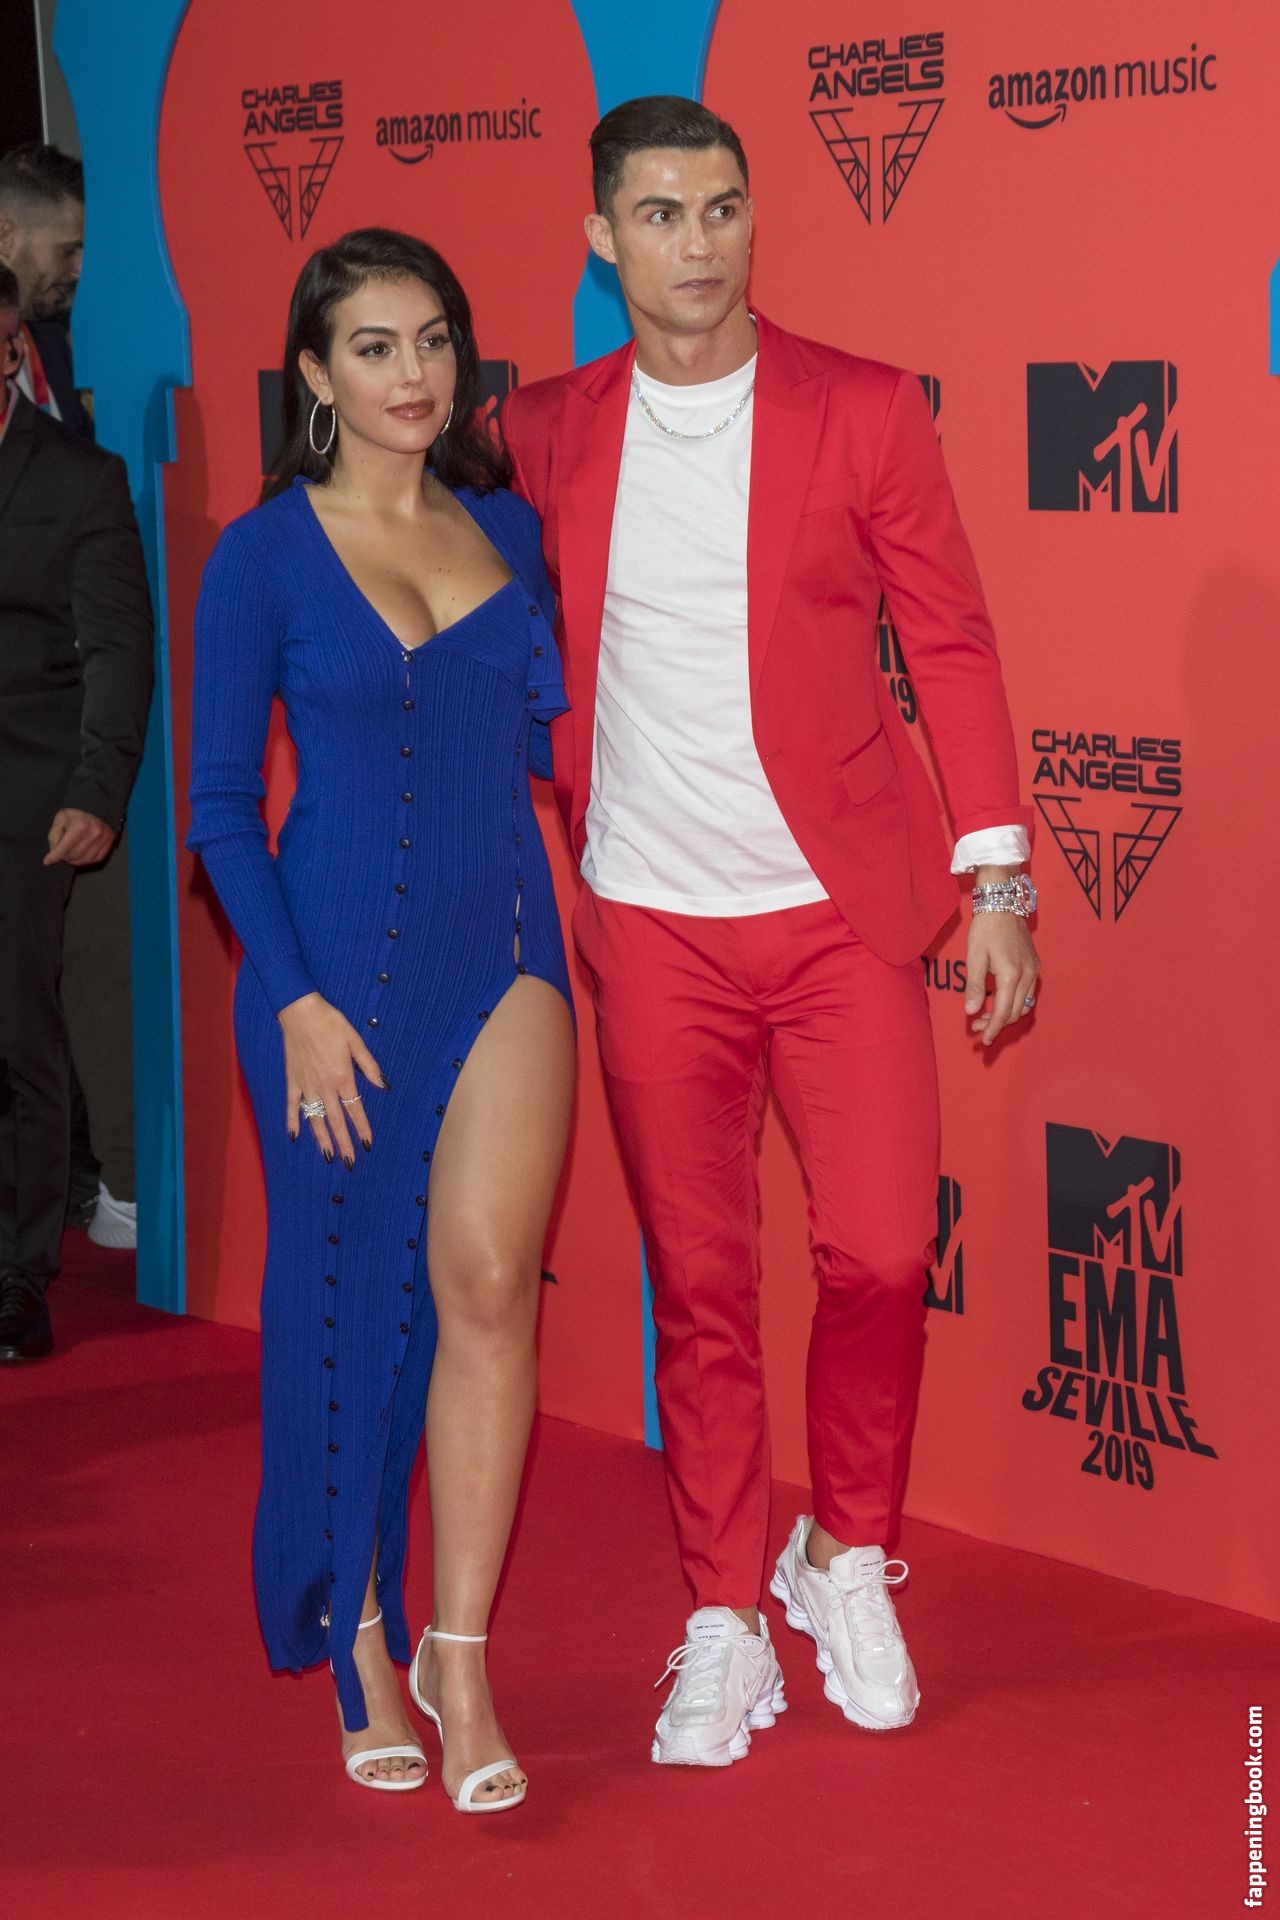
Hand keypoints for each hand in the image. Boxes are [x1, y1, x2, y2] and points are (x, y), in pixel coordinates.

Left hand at [43, 807, 115, 866]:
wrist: (95, 808)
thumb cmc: (74, 814)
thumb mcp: (59, 820)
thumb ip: (54, 838)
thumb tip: (54, 856)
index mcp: (80, 825)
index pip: (65, 847)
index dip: (54, 856)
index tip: (47, 861)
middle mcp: (94, 832)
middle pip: (74, 855)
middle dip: (65, 856)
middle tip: (61, 852)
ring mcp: (103, 838)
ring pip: (84, 860)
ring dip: (75, 859)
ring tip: (71, 852)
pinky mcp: (109, 843)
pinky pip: (95, 859)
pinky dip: (86, 859)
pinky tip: (81, 853)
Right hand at [278, 993, 385, 1163]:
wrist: (301, 1013)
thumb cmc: (331, 1024)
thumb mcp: (356, 1042)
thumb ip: (369, 1066)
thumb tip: (383, 1085)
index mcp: (342, 1077)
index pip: (354, 1109)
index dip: (361, 1128)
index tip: (367, 1144)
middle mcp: (324, 1086)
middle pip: (335, 1121)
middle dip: (343, 1143)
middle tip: (349, 1162)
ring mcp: (306, 1085)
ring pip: (314, 1118)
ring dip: (321, 1139)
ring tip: (328, 1156)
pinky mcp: (292, 1080)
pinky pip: (292, 1105)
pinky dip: (292, 1121)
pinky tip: (294, 1137)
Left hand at [964, 912, 1039, 1046]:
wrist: (1003, 904)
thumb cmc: (986, 929)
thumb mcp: (974, 958)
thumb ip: (974, 986)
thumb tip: (971, 1011)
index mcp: (1011, 975)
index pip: (1003, 1012)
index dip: (993, 1029)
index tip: (983, 1040)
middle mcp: (1028, 975)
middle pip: (1015, 1012)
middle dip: (996, 1024)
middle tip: (977, 1028)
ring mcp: (1034, 970)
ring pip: (1024, 1005)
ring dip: (1006, 1015)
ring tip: (985, 1016)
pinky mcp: (1035, 965)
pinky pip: (1028, 993)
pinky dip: (1015, 1003)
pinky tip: (999, 1001)